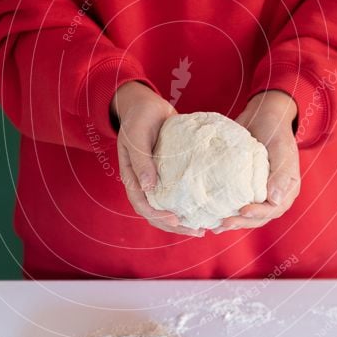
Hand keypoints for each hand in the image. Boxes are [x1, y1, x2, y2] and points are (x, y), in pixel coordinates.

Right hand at [112, 81, 204, 236]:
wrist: (147, 105)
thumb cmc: (140, 117)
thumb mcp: (137, 135)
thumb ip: (141, 159)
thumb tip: (148, 186)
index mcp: (132, 175)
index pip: (141, 203)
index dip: (157, 214)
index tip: (176, 220)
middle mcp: (143, 182)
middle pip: (155, 212)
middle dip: (175, 226)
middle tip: (198, 231)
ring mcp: (156, 179)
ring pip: (167, 207)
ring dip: (183, 220)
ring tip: (203, 227)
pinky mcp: (169, 173)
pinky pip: (177, 194)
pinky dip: (189, 204)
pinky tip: (204, 208)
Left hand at [213, 90, 300, 232]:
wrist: (262, 115)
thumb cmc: (275, 129)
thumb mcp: (281, 148)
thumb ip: (282, 173)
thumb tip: (275, 200)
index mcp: (287, 189)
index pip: (274, 209)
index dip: (259, 214)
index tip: (243, 211)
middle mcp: (273, 194)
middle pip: (259, 217)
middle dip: (241, 222)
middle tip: (223, 224)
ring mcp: (257, 191)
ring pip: (246, 213)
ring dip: (233, 221)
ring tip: (215, 226)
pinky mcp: (243, 186)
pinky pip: (235, 201)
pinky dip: (225, 209)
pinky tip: (210, 213)